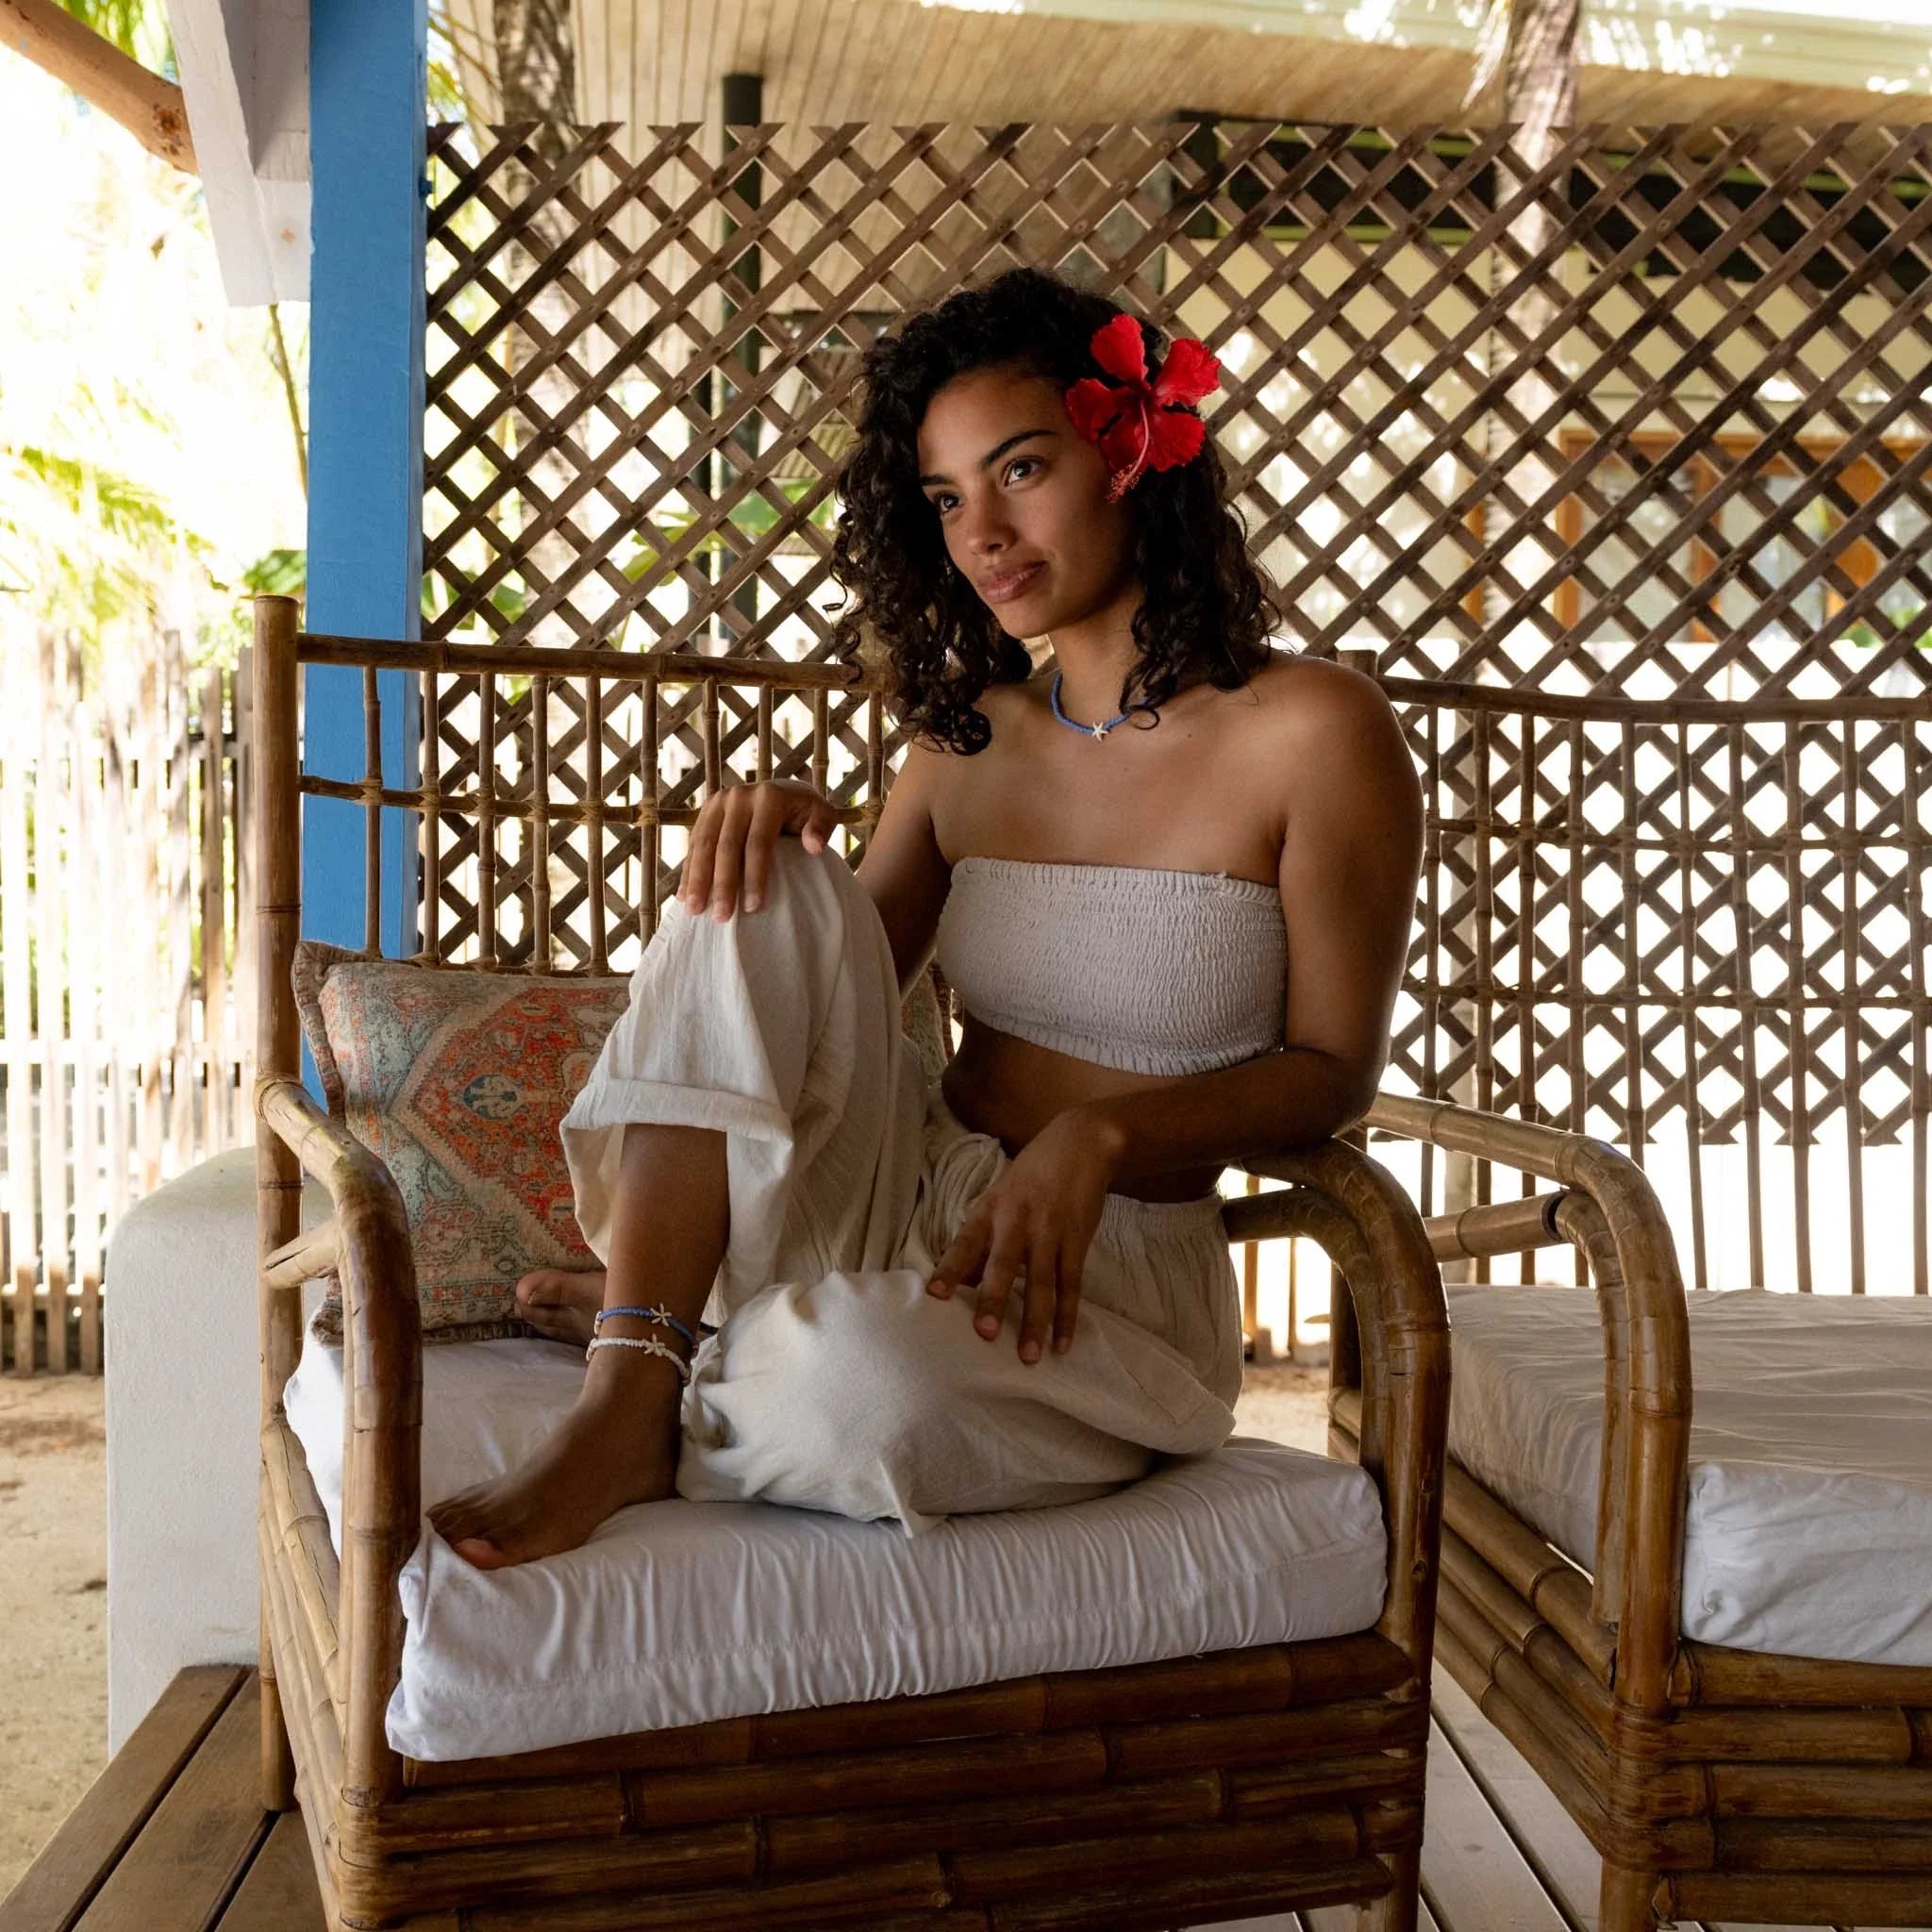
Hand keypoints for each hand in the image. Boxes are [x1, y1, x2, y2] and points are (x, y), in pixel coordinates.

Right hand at [678, 780, 839, 918]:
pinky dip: (688, 870)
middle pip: (726, 845)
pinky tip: (684, 896)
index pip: (758, 842)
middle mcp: (739, 796)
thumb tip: (814, 846)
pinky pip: (694, 843)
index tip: (753, 908)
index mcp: (768, 797)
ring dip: (697, 880)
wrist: (782, 792)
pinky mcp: (706, 810)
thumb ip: (820, 828)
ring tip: (695, 911)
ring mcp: (718, 802)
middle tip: (721, 917)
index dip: (754, 877)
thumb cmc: (805, 813)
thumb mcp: (822, 815)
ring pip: (703, 845)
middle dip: (722, 884)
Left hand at [924, 1112, 1116, 1363]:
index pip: (965, 1243)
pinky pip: (1072, 1284)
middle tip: (986, 1334)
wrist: (1080, 1145)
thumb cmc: (1031, 1176)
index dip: (950, 1269)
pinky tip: (1063, 1342)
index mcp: (990, 1210)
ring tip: (1029, 1356)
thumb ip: (983, 1239)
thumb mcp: (998, 1198)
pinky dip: (1068, 1315)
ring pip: (1042, 1282)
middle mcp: (1016, 1221)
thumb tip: (965, 1281)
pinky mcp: (1077, 1239)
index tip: (933, 1295)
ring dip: (1036, 1321)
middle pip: (1004, 1264)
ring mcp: (1049, 1231)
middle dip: (995, 1299)